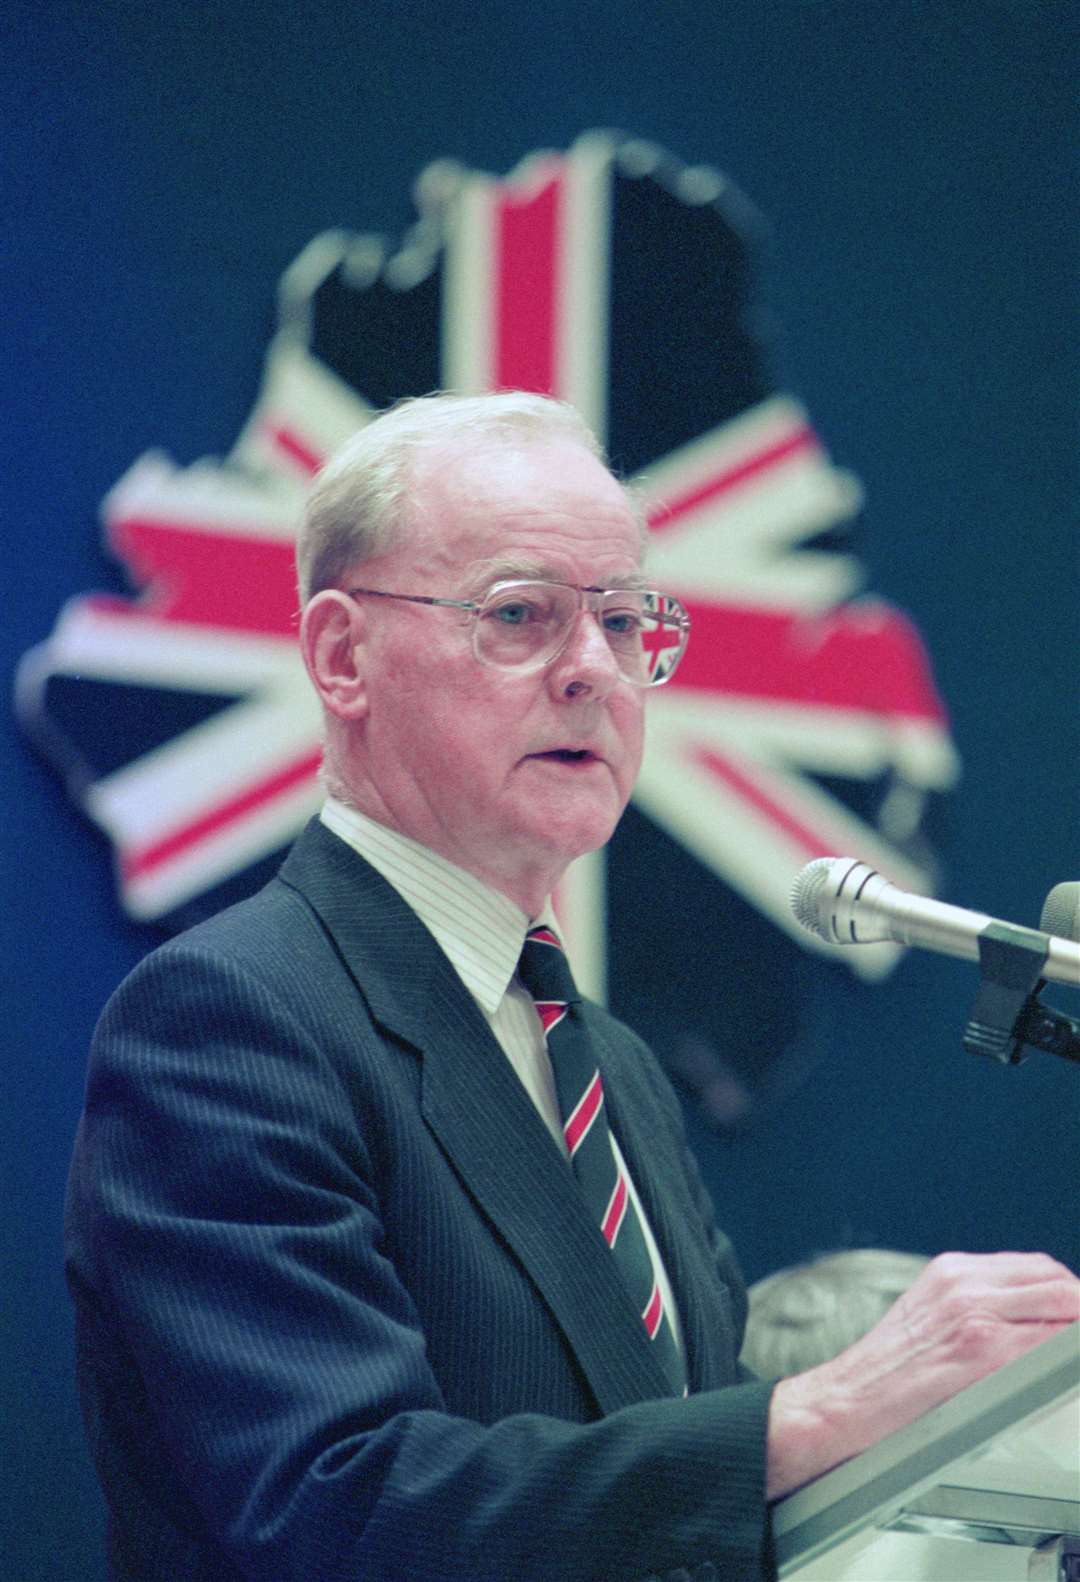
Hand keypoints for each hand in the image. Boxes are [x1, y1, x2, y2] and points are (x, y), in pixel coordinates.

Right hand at [765, 1250, 1079, 1500]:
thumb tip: (1026, 1323)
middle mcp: (963, 1282)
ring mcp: (974, 1312)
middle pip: (1054, 1278)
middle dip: (1075, 1307)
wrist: (846, 1401)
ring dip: (1075, 1328)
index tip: (1071, 1320)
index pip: (1036, 1267)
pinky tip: (1064, 1375)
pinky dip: (1068, 1355)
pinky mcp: (982, 1350)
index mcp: (952, 1271)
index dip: (1065, 1293)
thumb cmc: (884, 1375)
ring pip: (1062, 1301)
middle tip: (1075, 1341)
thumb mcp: (927, 1318)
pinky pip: (1051, 1342)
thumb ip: (974, 1309)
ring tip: (1072, 1358)